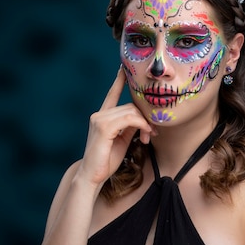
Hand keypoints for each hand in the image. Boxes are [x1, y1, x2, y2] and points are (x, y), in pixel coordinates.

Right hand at [77, 68, 155, 186]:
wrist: (92, 177)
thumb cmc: (106, 161)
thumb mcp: (122, 140)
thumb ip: (129, 127)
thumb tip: (142, 119)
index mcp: (102, 117)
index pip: (112, 94)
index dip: (119, 81)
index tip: (124, 68)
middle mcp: (99, 115)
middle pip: (129, 105)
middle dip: (145, 118)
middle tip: (153, 133)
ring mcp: (99, 120)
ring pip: (130, 111)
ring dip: (145, 124)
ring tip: (148, 138)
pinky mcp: (103, 127)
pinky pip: (128, 119)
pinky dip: (141, 125)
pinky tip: (145, 135)